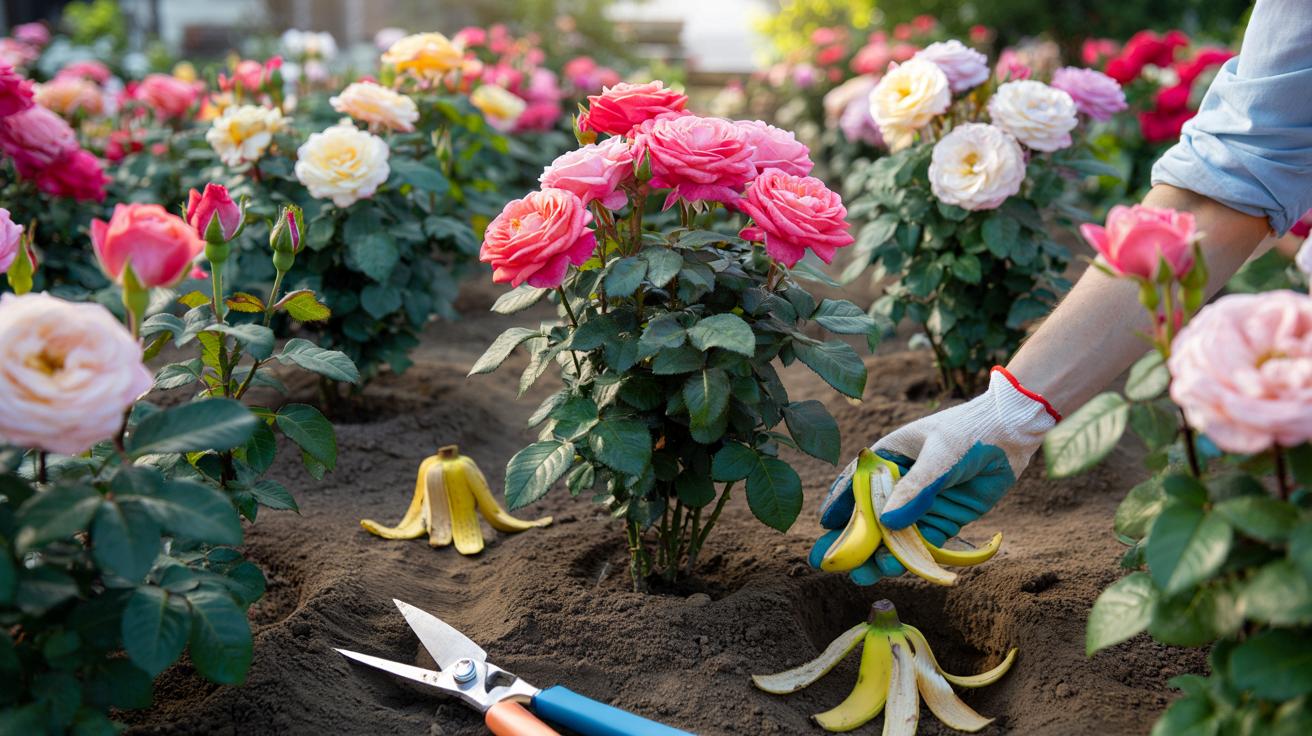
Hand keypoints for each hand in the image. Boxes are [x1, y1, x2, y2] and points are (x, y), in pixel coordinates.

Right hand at [810, 367, 1058, 584]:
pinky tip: (897, 569)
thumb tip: (887, 523)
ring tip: (863, 575)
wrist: (1010, 433)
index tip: (824, 528)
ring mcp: (923, 501)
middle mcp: (901, 482)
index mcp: (889, 456)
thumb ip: (916, 489)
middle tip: (832, 564)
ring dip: (880, 554)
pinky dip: (911, 558)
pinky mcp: (945, 517)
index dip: (839, 506)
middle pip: (871, 515)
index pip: (856, 483)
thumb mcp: (939, 455)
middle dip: (853, 541)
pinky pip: (924, 542)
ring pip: (896, 534)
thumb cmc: (968, 432)